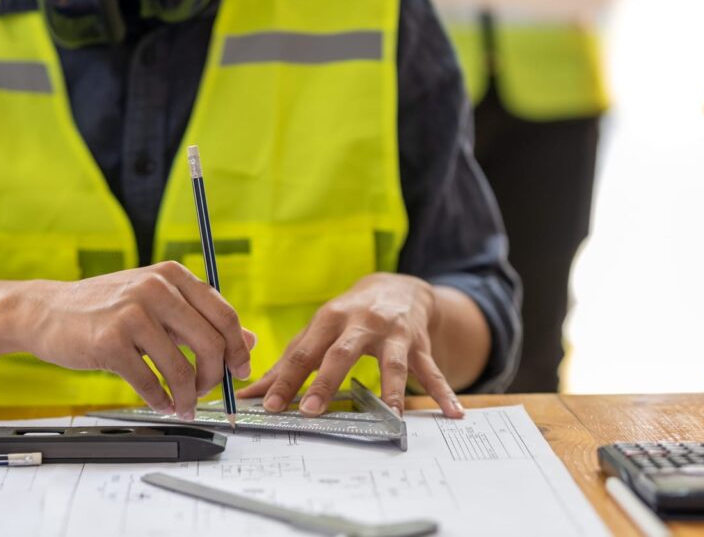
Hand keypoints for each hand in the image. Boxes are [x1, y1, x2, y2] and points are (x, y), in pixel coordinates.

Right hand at [17, 261, 254, 419]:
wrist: (47, 311)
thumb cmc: (106, 308)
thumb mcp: (158, 301)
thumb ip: (202, 318)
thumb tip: (250, 342)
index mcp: (173, 275)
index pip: (225, 315)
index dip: (238, 349)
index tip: (240, 370)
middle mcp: (156, 288)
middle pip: (211, 343)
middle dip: (215, 377)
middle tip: (206, 392)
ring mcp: (132, 313)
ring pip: (181, 368)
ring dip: (186, 396)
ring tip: (182, 405)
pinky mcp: (110, 341)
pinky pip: (149, 382)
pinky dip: (159, 399)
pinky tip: (159, 402)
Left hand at [236, 273, 465, 418]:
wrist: (398, 287)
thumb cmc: (350, 315)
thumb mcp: (319, 330)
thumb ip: (289, 362)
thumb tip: (251, 392)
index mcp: (331, 319)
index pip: (304, 352)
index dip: (286, 379)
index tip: (269, 405)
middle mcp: (362, 323)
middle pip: (342, 353)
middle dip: (326, 381)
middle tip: (311, 411)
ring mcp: (394, 334)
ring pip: (393, 363)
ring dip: (393, 389)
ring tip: (393, 415)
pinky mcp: (419, 344)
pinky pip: (432, 371)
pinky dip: (443, 392)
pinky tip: (453, 413)